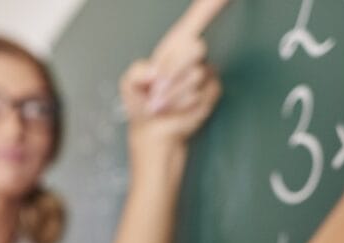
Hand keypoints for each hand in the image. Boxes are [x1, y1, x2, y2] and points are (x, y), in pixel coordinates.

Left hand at [120, 0, 227, 144]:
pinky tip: (173, 108)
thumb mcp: (130, 83)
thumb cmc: (143, 103)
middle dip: (173, 70)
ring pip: (194, 76)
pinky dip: (181, 103)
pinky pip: (199, 93)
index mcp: (173, 46)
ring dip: (172, 93)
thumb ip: (138, 70)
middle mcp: (191, 55)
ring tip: (159, 103)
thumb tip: (155, 70)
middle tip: (155, 88)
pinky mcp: (212, 90)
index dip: (209, 5)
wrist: (153, 129)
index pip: (196, 18)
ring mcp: (204, 71)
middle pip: (195, 47)